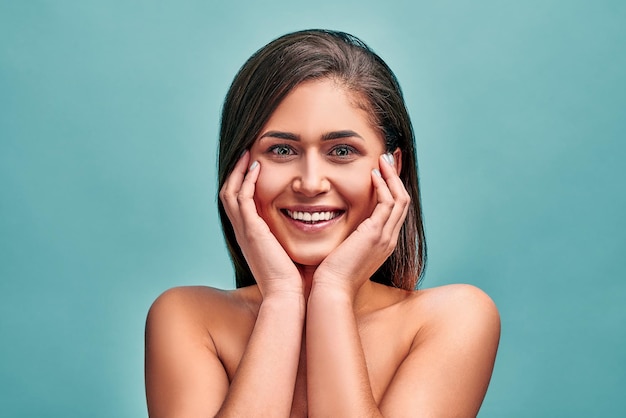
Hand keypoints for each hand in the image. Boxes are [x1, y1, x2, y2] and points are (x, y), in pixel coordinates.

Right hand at [219, 151, 302, 297]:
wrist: (288, 296)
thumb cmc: (293, 279)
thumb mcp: (289, 251)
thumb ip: (292, 236)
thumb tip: (310, 226)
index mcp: (250, 236)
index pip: (238, 204)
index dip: (242, 183)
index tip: (253, 166)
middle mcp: (242, 232)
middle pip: (228, 194)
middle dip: (235, 172)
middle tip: (245, 154)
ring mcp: (244, 230)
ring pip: (230, 192)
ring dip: (238, 171)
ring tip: (247, 154)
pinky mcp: (251, 230)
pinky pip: (242, 198)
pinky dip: (247, 181)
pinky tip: (256, 168)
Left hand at [312, 153, 409, 297]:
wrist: (331, 290)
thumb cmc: (331, 274)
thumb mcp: (343, 251)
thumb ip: (347, 237)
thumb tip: (336, 223)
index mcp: (382, 244)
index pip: (394, 210)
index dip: (392, 189)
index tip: (383, 171)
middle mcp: (389, 239)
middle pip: (402, 201)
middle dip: (396, 178)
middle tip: (387, 158)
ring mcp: (385, 237)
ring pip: (399, 199)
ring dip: (392, 177)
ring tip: (382, 160)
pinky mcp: (376, 234)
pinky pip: (387, 203)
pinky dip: (383, 186)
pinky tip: (373, 174)